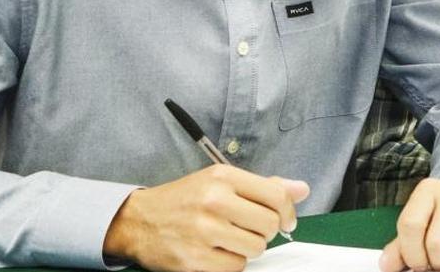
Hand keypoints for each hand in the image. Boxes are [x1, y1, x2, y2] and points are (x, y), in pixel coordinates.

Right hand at [103, 164, 308, 271]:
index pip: (276, 195)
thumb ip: (262, 186)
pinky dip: (231, 263)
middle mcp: (214, 200)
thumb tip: (301, 189)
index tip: (286, 221)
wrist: (138, 221)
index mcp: (223, 176)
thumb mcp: (220, 181)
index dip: (288, 212)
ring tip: (230, 239)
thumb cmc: (184, 200)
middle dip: (266, 231)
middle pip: (270, 224)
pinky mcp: (196, 259)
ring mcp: (204, 231)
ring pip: (256, 248)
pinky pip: (236, 267)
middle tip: (250, 229)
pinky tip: (216, 252)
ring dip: (248, 248)